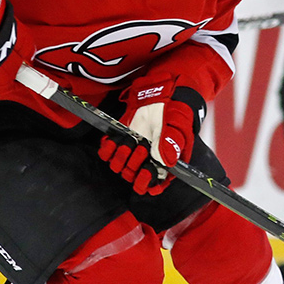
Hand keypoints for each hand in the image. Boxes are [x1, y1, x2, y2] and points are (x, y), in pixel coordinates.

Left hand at [98, 75, 202, 194]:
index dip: (146, 182)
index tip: (146, 171)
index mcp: (164, 165)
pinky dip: (108, 148)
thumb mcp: (176, 128)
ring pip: (119, 167)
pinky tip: (115, 140)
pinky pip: (107, 154)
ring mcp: (132, 154)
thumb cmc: (173, 114)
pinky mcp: (120, 142)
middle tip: (142, 146)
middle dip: (135, 163)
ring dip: (122, 155)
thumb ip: (170, 144)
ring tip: (132, 140)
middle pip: (132, 177)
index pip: (153, 186)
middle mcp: (146, 163)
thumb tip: (166, 162)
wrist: (161, 97)